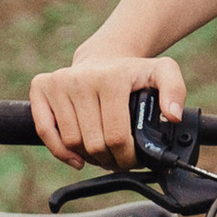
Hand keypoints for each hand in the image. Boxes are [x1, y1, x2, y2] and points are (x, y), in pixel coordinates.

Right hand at [32, 44, 187, 169]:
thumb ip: (175, 90)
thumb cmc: (132, 72)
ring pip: (71, 142)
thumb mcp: (162, 73)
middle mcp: (80, 79)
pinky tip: (76, 158)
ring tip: (101, 153)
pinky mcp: (41, 87)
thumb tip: (173, 115)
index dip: (126, 157)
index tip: (132, 159)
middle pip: (93, 143)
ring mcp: (58, 82)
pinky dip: (59, 151)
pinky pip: (44, 130)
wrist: (104, 56)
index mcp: (111, 78)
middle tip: (117, 158)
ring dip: (87, 157)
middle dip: (109, 159)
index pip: (116, 135)